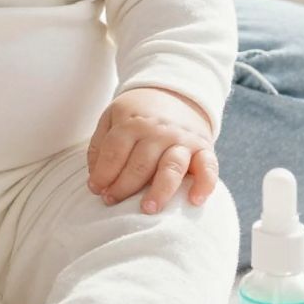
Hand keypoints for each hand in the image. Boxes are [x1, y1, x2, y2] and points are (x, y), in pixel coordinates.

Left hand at [86, 87, 218, 213]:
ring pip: (171, 167)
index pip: (114, 151)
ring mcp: (182, 140)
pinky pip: (208, 168)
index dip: (103, 173)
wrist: (174, 94)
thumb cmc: (137, 115)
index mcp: (133, 122)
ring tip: (148, 209)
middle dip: (124, 186)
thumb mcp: (112, 117)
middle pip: (140, 163)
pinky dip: (204, 184)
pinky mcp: (204, 149)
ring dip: (159, 190)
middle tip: (112, 201)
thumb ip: (99, 145)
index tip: (96, 189)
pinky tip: (195, 201)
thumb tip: (95, 181)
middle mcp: (159, 131)